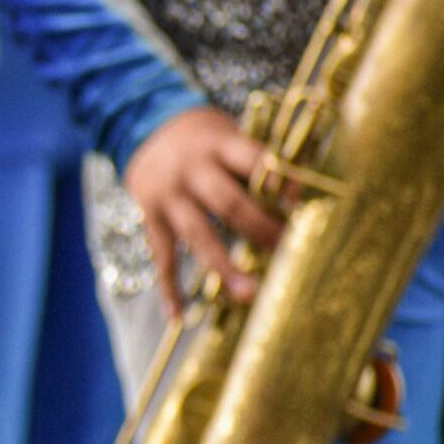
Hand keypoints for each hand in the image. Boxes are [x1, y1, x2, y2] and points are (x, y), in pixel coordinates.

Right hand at [123, 107, 283, 318]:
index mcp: (218, 144)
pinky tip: (178, 315)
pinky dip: (169, 287)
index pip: (252, 161)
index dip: (277, 181)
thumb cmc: (203, 137)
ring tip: (248, 294)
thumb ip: (255, 161)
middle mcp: (190, 170)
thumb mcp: (227, 134)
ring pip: (197, 235)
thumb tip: (302, 195)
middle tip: (286, 252)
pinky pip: (162, 257)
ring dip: (223, 266)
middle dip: (258, 229)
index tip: (300, 203)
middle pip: (227, 203)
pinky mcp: (150, 218)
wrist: (141, 129)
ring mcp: (167, 196)